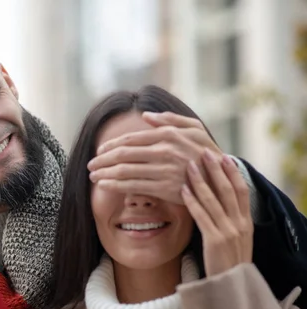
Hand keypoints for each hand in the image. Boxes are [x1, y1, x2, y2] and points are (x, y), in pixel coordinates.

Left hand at [88, 111, 221, 203]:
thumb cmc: (205, 151)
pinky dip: (115, 185)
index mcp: (168, 135)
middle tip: (90, 164)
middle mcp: (164, 151)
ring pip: (125, 170)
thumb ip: (170, 120)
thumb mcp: (194, 128)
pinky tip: (104, 185)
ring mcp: (164, 170)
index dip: (111, 145)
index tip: (99, 150)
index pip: (131, 139)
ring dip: (104, 173)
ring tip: (93, 176)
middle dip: (102, 160)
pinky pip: (133, 186)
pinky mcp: (164, 188)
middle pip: (123, 154)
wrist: (222, 179)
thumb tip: (146, 115)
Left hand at [181, 149, 252, 275]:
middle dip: (216, 169)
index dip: (232, 173)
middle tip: (206, 152)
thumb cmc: (228, 265)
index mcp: (246, 222)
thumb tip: (217, 204)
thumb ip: (229, 222)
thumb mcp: (235, 240)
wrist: (232, 288)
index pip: (241, 191)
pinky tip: (182, 189)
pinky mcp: (215, 241)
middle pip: (228, 190)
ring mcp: (228, 231)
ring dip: (200, 180)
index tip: (224, 157)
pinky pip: (202, 216)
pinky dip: (192, 200)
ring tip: (189, 165)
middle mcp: (240, 224)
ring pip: (214, 199)